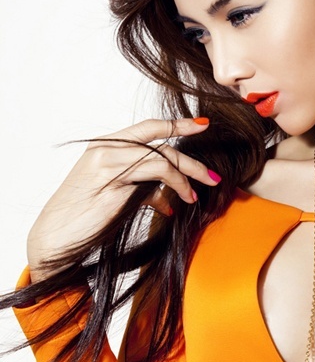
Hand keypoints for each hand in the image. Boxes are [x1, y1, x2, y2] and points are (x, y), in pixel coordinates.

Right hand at [27, 118, 218, 280]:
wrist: (55, 237)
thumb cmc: (83, 218)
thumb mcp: (115, 195)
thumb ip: (141, 187)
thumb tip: (168, 197)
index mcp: (103, 146)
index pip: (147, 127)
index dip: (177, 124)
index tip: (202, 124)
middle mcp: (105, 150)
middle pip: (160, 144)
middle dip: (191, 161)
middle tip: (213, 176)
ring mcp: (108, 166)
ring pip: (160, 160)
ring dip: (184, 179)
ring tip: (193, 196)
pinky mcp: (113, 186)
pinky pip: (154, 179)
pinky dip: (172, 189)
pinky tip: (176, 204)